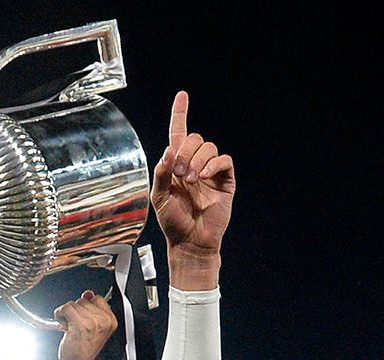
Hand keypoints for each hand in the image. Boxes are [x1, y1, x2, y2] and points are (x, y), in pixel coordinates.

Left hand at [54, 291, 116, 359]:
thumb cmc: (83, 350)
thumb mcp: (93, 328)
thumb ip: (92, 309)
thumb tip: (88, 293)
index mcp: (111, 321)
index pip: (98, 299)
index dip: (86, 305)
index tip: (82, 315)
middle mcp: (104, 321)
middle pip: (84, 300)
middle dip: (76, 310)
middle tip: (75, 325)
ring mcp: (93, 322)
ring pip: (74, 303)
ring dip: (66, 313)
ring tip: (69, 327)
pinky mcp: (80, 324)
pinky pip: (66, 308)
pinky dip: (59, 314)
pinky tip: (62, 324)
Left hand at [151, 92, 234, 286]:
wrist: (190, 241)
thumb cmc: (172, 222)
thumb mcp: (158, 197)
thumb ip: (161, 173)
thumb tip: (169, 151)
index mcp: (175, 165)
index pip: (178, 134)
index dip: (180, 114)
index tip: (182, 95)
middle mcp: (193, 164)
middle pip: (194, 138)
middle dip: (185, 151)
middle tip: (179, 173)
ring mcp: (211, 171)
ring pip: (209, 147)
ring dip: (197, 160)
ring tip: (191, 180)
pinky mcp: (226, 180)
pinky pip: (224, 160)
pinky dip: (213, 164)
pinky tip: (205, 177)